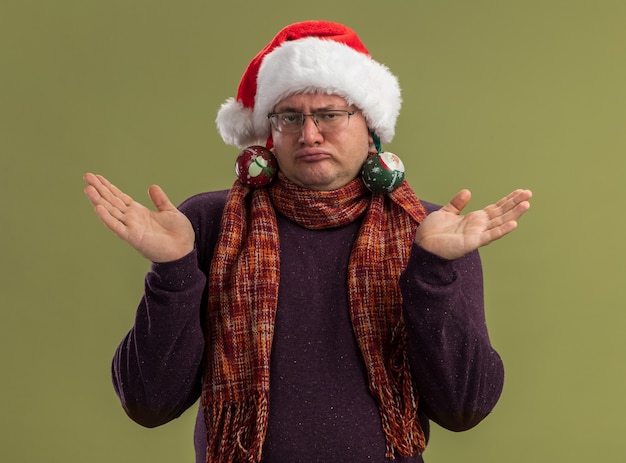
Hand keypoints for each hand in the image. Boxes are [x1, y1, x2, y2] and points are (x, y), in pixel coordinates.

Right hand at [83, 173, 194, 262]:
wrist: (185, 249)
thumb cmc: (178, 233)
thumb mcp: (169, 211)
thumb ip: (160, 200)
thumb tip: (152, 186)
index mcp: (139, 212)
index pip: (119, 197)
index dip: (108, 187)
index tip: (97, 177)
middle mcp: (132, 219)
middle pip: (111, 201)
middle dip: (99, 189)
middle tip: (86, 176)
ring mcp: (131, 228)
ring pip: (111, 212)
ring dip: (99, 200)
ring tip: (88, 188)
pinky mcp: (133, 237)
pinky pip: (117, 227)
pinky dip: (107, 218)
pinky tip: (98, 208)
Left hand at [414, 189, 531, 259]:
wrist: (423, 245)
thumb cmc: (433, 232)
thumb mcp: (445, 213)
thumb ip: (457, 204)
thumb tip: (468, 192)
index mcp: (474, 219)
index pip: (495, 208)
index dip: (507, 200)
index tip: (520, 191)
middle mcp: (479, 226)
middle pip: (501, 213)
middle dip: (515, 203)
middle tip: (529, 193)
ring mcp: (477, 234)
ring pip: (500, 222)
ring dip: (514, 214)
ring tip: (527, 204)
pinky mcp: (472, 242)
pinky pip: (490, 235)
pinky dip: (502, 230)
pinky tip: (514, 223)